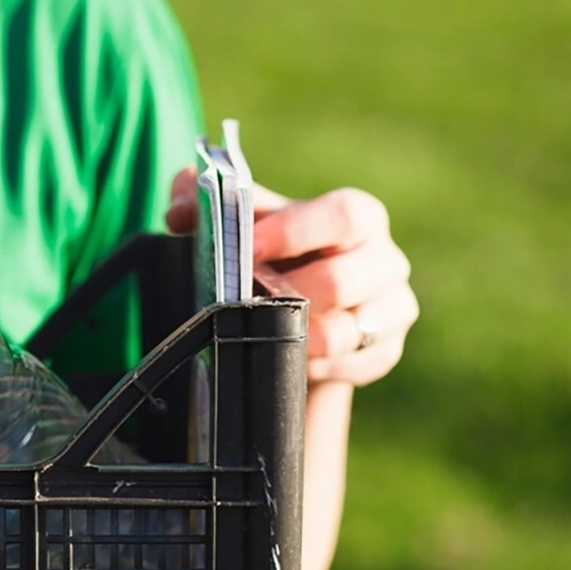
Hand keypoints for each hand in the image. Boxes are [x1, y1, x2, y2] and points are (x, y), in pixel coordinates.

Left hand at [166, 169, 416, 386]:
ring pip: (346, 332)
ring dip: (293, 337)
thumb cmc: (270, 254)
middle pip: (342, 281)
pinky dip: (313, 366)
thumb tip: (177, 211)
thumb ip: (203, 203)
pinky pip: (352, 366)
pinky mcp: (385, 351)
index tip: (247, 249)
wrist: (295, 308)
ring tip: (260, 332)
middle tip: (243, 302)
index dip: (294, 232)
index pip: (343, 216)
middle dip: (285, 296)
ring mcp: (392, 309)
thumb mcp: (241, 224)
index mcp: (356, 216)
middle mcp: (384, 260)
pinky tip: (287, 358)